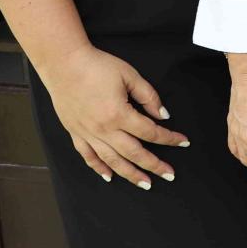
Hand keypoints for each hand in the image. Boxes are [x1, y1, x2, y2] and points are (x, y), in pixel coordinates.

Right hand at [41, 46, 187, 190]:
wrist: (63, 64)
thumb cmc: (97, 66)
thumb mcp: (130, 75)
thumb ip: (149, 97)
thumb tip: (162, 115)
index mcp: (119, 114)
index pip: (150, 132)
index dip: (169, 138)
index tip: (183, 142)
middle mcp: (103, 129)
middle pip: (134, 153)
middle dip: (154, 165)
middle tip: (169, 175)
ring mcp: (87, 133)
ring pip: (112, 161)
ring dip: (130, 174)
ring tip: (145, 184)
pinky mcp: (75, 132)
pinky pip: (88, 156)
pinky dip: (99, 168)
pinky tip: (109, 176)